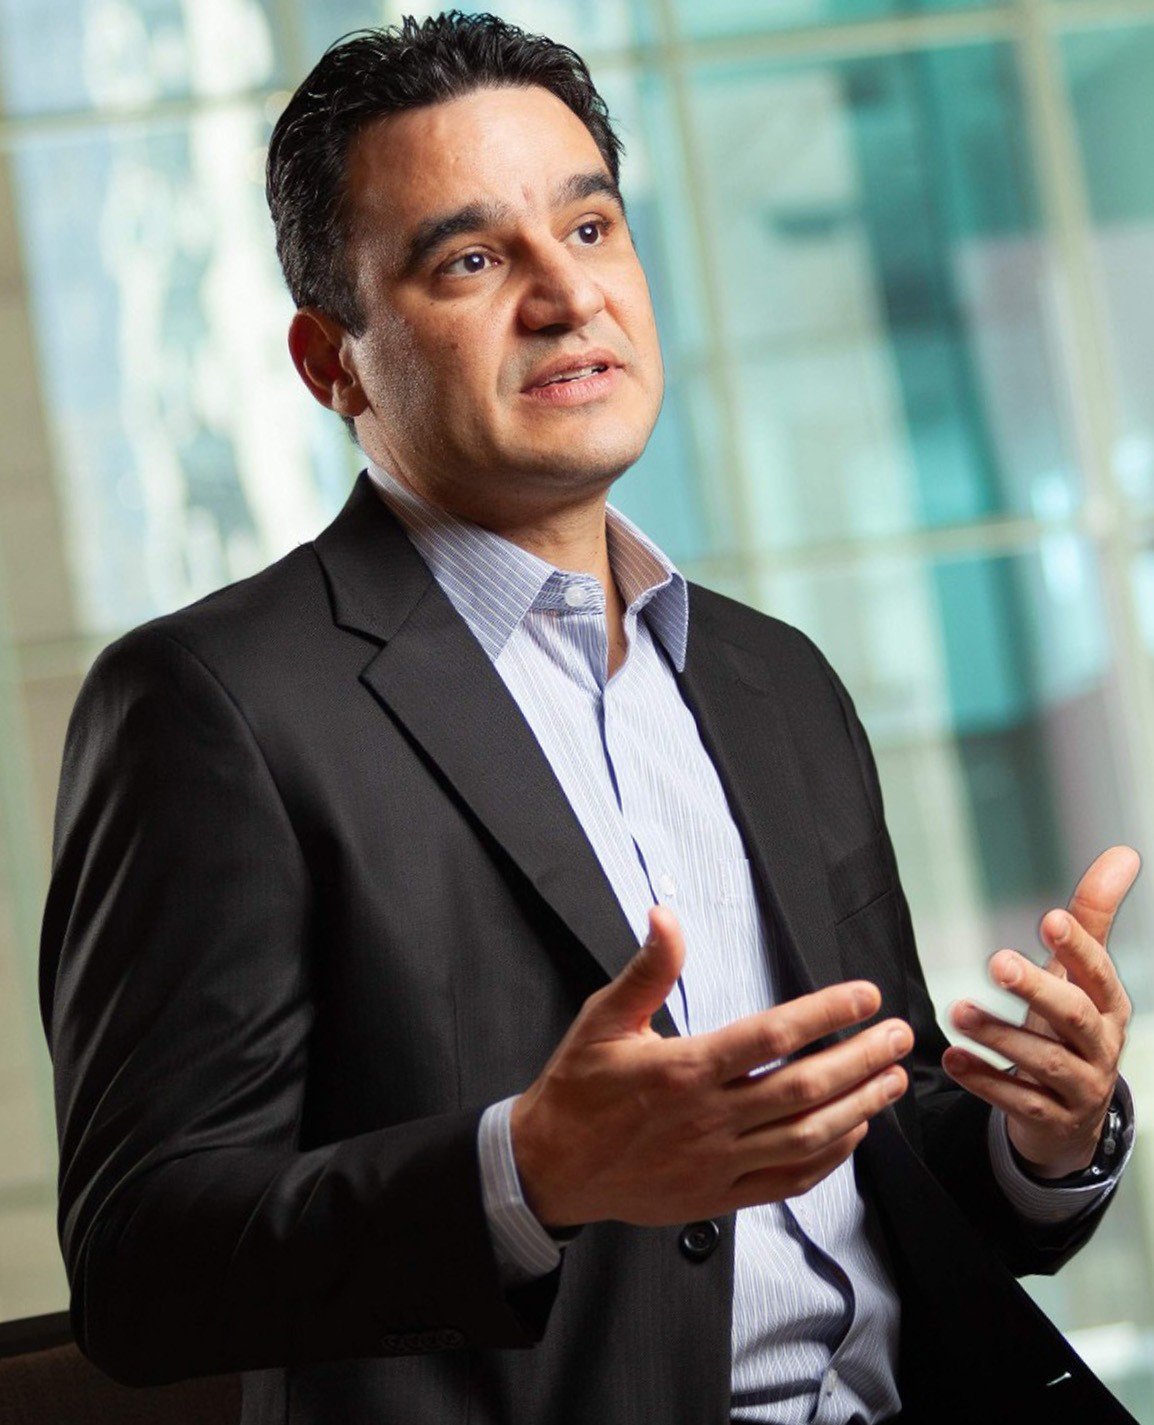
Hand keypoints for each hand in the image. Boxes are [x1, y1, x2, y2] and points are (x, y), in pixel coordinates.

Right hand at [510, 906, 912, 1227]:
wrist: (550, 1167)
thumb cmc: (578, 1087)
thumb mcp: (603, 1018)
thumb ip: (647, 970)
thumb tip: (666, 916)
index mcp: (684, 1069)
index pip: (772, 1036)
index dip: (826, 1014)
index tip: (864, 996)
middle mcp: (709, 1118)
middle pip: (804, 1087)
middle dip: (861, 1059)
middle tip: (899, 1036)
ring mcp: (718, 1162)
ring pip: (806, 1136)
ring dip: (858, 1106)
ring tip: (892, 1080)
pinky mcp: (719, 1196)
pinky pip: (788, 1180)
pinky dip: (829, 1158)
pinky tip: (854, 1132)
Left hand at [943, 845, 1138, 1177]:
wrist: (1072, 1114)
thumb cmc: (1071, 1026)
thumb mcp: (1082, 974)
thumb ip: (1094, 917)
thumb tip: (1124, 853)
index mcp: (1108, 1006)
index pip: (1099, 973)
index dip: (1079, 947)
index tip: (1049, 918)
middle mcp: (1101, 1046)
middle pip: (1073, 1017)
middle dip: (1037, 990)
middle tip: (996, 961)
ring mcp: (1078, 1086)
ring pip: (1044, 1062)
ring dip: (1000, 1036)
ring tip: (958, 1012)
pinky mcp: (1049, 1117)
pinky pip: (1018, 1101)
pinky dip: (985, 1080)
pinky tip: (952, 1059)